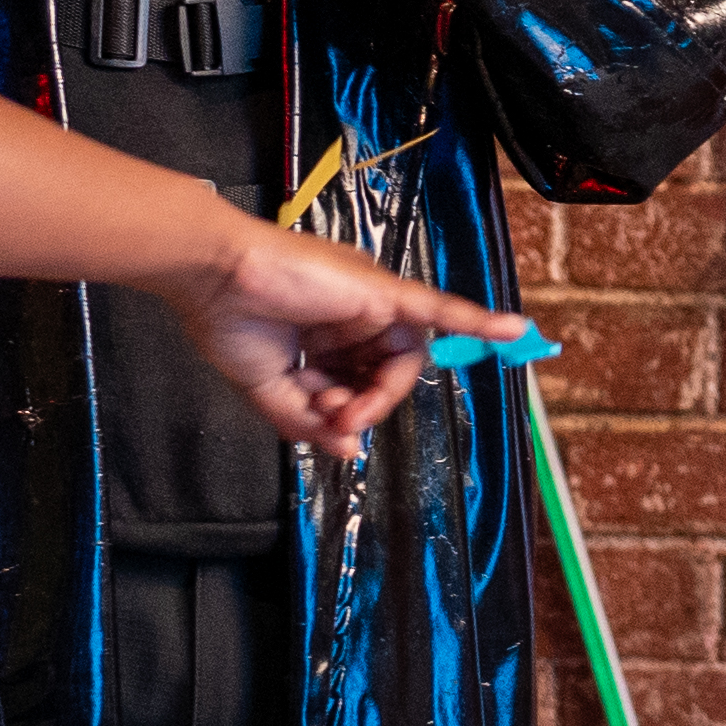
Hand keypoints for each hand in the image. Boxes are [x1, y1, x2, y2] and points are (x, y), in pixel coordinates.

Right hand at [156, 220, 520, 456]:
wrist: (211, 277)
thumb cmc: (229, 322)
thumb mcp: (269, 388)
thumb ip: (308, 422)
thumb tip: (350, 448)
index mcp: (326, 335)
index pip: (359, 383)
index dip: (348, 410)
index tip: (323, 423)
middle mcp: (355, 316)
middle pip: (386, 373)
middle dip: (364, 405)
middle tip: (333, 418)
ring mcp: (371, 301)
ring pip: (404, 358)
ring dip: (380, 394)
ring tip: (342, 408)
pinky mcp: (381, 292)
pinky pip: (438, 309)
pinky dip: (477, 320)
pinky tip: (514, 332)